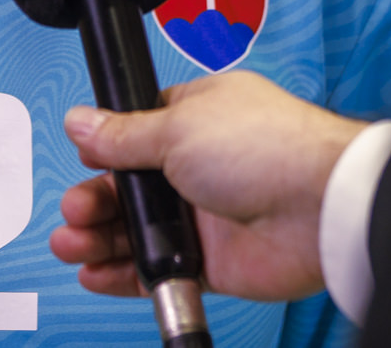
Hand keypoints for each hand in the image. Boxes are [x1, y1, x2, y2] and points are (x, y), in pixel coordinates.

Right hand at [50, 70, 367, 302]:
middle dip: (95, 198)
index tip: (83, 160)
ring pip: (140, 229)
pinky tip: (98, 272)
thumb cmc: (269, 148)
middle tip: (75, 210)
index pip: (139, 131)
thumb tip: (82, 120)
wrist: (317, 207)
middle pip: (132, 185)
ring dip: (101, 236)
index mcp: (199, 117)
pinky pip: (160, 267)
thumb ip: (123, 135)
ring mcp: (207, 213)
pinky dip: (126, 273)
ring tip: (72, 244)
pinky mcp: (213, 259)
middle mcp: (203, 164)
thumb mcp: (177, 127)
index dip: (107, 149)